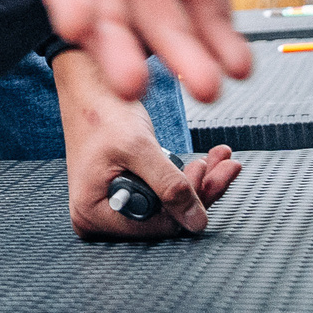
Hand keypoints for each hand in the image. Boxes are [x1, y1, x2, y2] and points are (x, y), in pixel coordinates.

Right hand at [48, 51, 239, 237]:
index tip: (207, 172)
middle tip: (224, 166)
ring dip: (197, 182)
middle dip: (199, 190)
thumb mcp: (137, 147)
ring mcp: (111, 205)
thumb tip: (196, 221)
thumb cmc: (100, 111)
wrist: (88, 88)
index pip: (154, 225)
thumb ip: (168, 185)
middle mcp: (98, 216)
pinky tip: (204, 162)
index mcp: (92, 212)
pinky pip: (160, 193)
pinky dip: (182, 177)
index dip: (186, 202)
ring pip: (167, 205)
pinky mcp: (125, 193)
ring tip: (219, 160)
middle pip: (164, 217)